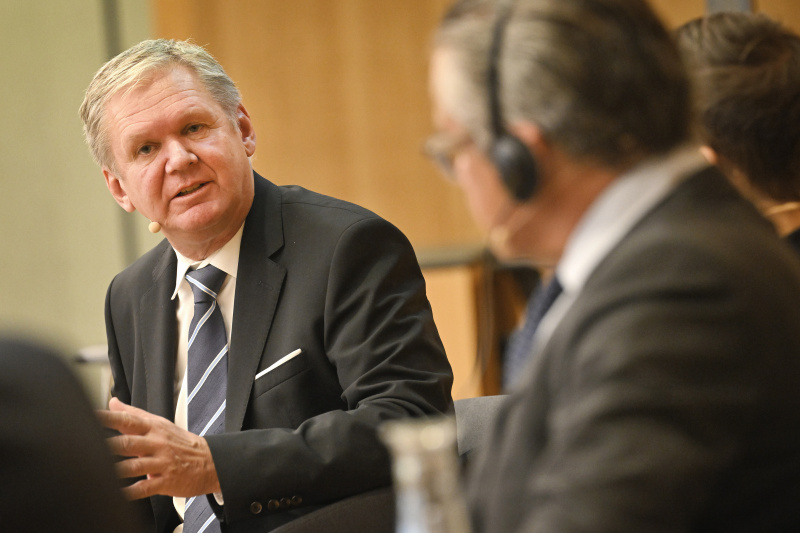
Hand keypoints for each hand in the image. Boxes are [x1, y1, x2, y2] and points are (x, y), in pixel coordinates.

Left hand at [97, 397, 221, 499]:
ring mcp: (161, 462)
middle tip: (89, 446)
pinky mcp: (166, 481)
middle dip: (108, 446)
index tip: (90, 417)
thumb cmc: (181, 443)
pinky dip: (131, 492)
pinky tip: (119, 494)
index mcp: (153, 428)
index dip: (108, 418)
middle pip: (129, 443)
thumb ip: (133, 415)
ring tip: (98, 472)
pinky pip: (145, 487)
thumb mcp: (160, 424)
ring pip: (134, 466)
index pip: (128, 420)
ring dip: (115, 470)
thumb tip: (112, 403)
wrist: (210, 461)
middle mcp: (156, 443)